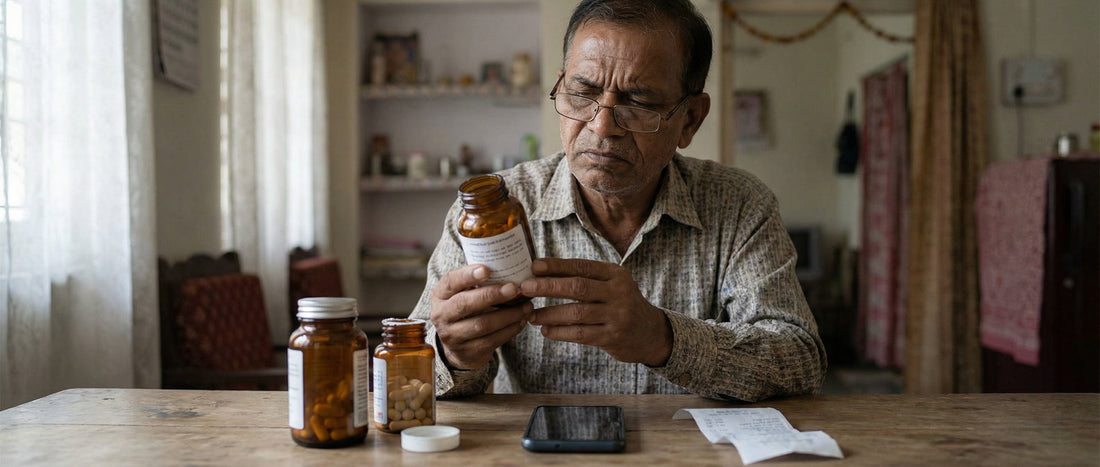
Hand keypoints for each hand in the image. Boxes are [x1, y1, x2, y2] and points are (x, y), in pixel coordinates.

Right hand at [429, 264, 531, 370]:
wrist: (459, 348)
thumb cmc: (467, 311)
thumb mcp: (463, 294)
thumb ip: (477, 282)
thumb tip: (509, 266)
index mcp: (440, 295)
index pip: (451, 282)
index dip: (468, 275)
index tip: (487, 269)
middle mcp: (441, 315)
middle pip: (465, 303)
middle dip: (492, 295)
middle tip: (514, 288)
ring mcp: (452, 336)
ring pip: (482, 324)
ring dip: (508, 314)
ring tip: (526, 306)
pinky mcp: (467, 352)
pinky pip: (492, 340)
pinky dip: (510, 329)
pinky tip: (521, 321)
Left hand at [520, 258, 672, 365]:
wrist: (650, 333)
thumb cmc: (620, 304)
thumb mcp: (611, 285)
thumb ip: (585, 278)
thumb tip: (543, 271)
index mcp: (616, 274)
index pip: (582, 266)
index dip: (557, 266)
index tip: (534, 266)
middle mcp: (619, 292)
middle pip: (578, 287)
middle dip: (548, 286)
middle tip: (526, 288)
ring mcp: (617, 316)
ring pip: (577, 313)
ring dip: (550, 314)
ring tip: (531, 315)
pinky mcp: (613, 337)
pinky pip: (581, 334)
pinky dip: (560, 332)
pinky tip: (546, 331)